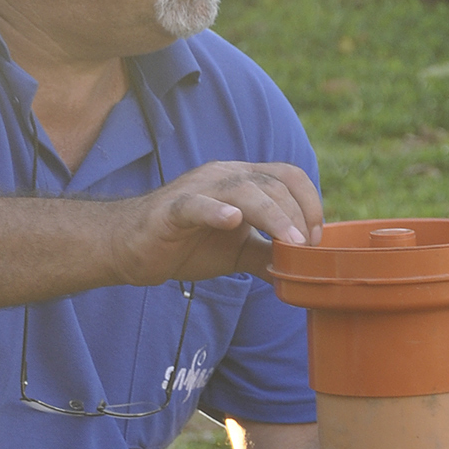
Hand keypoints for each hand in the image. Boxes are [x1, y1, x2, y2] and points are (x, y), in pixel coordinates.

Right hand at [108, 161, 323, 285]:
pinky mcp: (172, 210)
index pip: (288, 176)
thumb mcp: (237, 252)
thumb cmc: (184, 244)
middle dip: (298, 214)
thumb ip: (267, 255)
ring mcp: (198, 189)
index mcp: (243, 181)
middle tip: (307, 247)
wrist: (131, 248)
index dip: (310, 203)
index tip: (316, 239)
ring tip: (290, 241)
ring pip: (243, 190)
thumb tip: (300, 272)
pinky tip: (232, 220)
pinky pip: (196, 205)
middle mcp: (224, 176)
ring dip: (273, 214)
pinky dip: (216, 210)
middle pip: (272, 183)